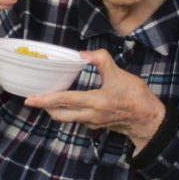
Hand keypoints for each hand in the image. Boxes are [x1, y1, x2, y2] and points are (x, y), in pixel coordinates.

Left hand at [24, 49, 165, 152]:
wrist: (148, 119)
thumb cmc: (136, 97)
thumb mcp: (120, 74)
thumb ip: (102, 60)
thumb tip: (83, 54)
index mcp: (94, 102)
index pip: (64, 101)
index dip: (45, 99)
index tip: (30, 99)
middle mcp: (90, 116)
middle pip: (59, 115)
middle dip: (45, 107)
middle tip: (34, 99)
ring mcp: (92, 123)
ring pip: (67, 118)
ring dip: (56, 110)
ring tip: (48, 99)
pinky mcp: (97, 126)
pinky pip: (77, 120)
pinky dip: (69, 112)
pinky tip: (69, 103)